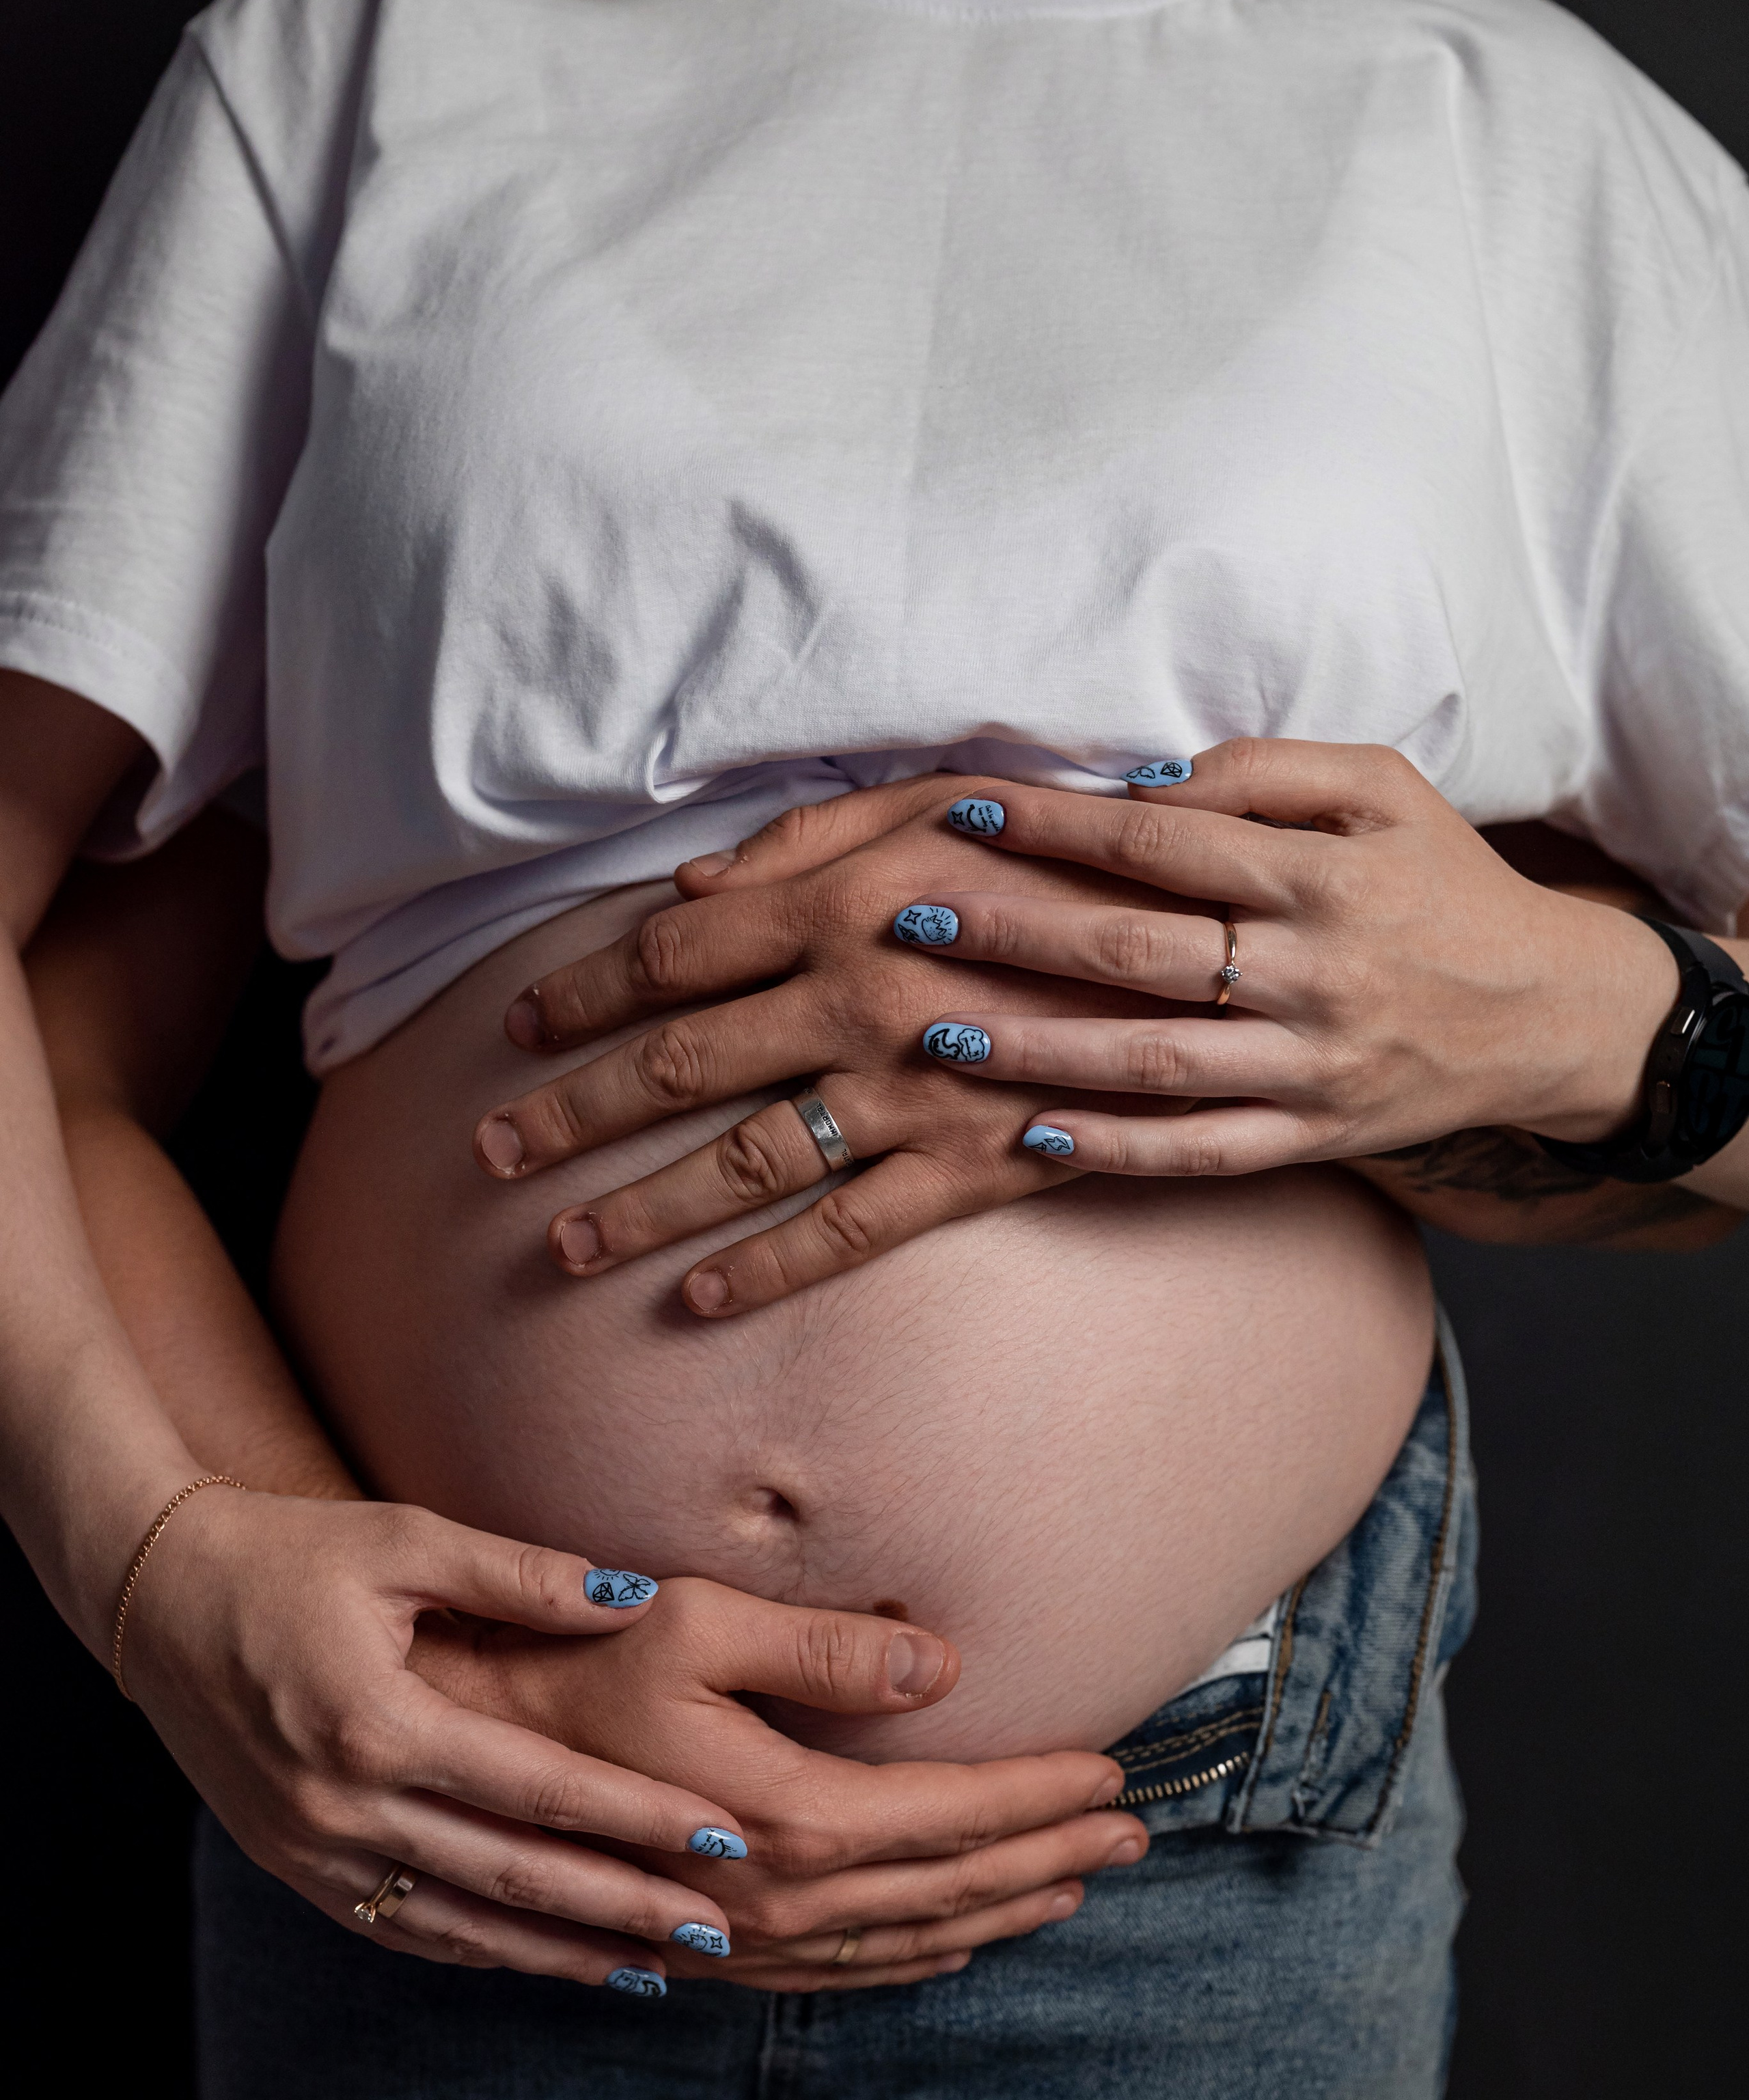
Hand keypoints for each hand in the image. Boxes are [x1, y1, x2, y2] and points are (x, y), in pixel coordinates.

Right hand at [123, 1484, 747, 1991]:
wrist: (151, 1593)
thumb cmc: (287, 1551)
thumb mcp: (406, 1540)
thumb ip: (523, 1576)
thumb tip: (637, 1595)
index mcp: (379, 1723)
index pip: (543, 1790)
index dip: (641, 1818)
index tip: (728, 1837)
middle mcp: (343, 1803)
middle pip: (514, 1876)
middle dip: (626, 1910)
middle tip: (722, 1931)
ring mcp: (310, 1847)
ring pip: (462, 1924)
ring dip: (563, 1952)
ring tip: (656, 1968)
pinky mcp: (290, 1863)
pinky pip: (402, 1926)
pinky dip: (483, 1949)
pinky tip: (548, 1957)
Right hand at [413, 1577, 1147, 1992]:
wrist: (455, 1748)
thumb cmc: (574, 1664)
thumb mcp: (697, 1623)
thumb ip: (825, 1649)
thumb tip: (943, 1667)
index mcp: (784, 1820)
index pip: (951, 1815)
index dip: (1039, 1793)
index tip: (1113, 1773)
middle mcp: (768, 1901)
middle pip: (946, 1888)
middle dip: (1048, 1859)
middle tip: (1134, 1836)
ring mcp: (733, 1940)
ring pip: (901, 1943)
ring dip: (999, 1914)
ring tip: (1075, 1888)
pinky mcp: (700, 1949)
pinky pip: (835, 1976)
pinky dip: (913, 1961)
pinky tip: (956, 1945)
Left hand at [472, 775, 1203, 1314]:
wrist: (1232, 943)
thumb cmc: (1080, 852)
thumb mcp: (954, 798)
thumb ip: (818, 831)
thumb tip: (688, 886)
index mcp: (846, 895)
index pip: (676, 951)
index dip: (586, 991)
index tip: (518, 1026)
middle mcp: (861, 994)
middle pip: (681, 1061)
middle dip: (573, 1112)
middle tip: (490, 1154)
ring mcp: (915, 1089)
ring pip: (744, 1159)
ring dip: (643, 1206)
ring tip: (564, 1245)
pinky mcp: (973, 1163)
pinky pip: (847, 1230)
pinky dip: (767, 1270)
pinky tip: (697, 1301)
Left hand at [775, 739, 1678, 1179]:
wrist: (1552, 1012)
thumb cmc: (1445, 884)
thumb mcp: (1384, 789)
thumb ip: (1267, 771)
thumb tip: (1143, 777)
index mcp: (1321, 874)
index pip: (1163, 842)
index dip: (1056, 826)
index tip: (961, 811)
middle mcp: (1313, 972)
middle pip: (1137, 951)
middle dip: (1015, 933)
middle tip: (910, 918)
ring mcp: (1311, 1066)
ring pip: (1152, 1061)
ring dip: (1036, 1050)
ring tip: (935, 1034)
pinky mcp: (1314, 1138)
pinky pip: (1201, 1149)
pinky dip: (1116, 1151)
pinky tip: (1030, 1141)